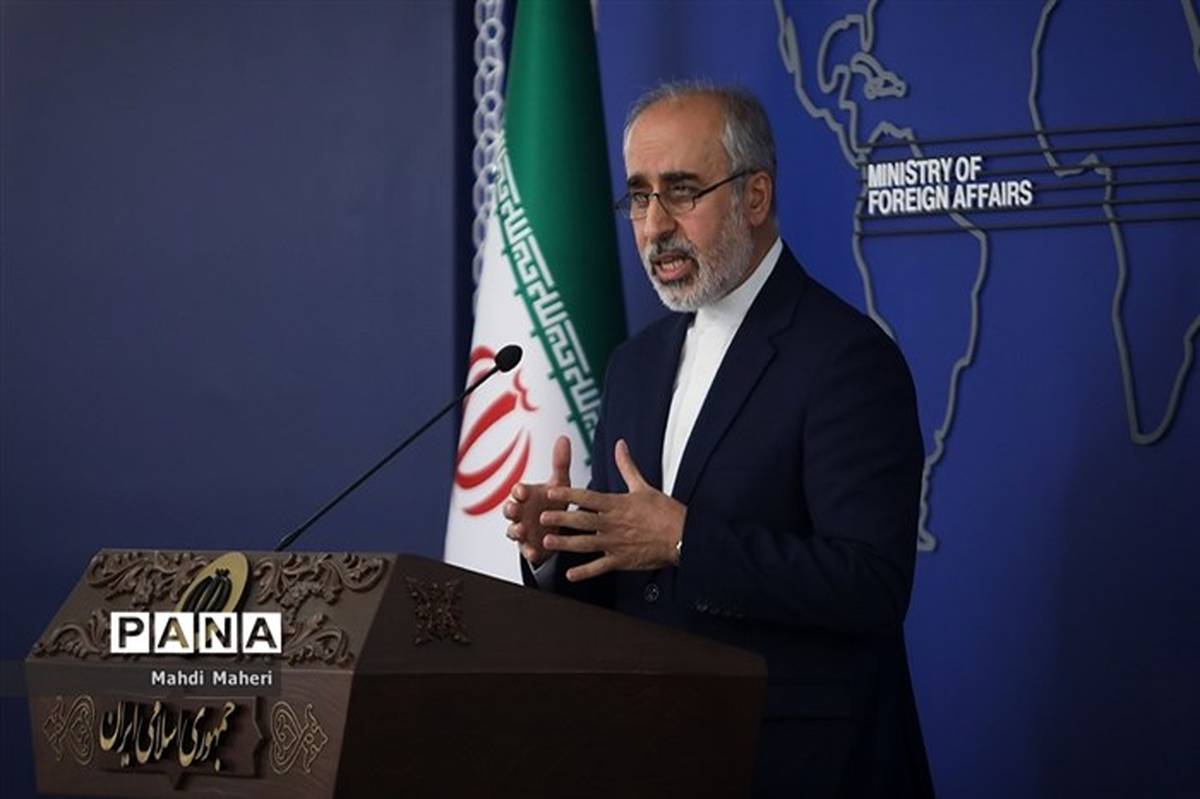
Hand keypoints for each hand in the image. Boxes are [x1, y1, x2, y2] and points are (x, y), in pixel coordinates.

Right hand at [502, 435, 571, 565]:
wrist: (556, 528)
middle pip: (509, 510)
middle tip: (513, 508)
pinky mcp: (530, 547)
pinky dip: (529, 552)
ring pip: (513, 531)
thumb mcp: (559, 484)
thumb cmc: (553, 502)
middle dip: (510, 509)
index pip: (518, 491)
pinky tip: (534, 553)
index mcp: (526, 496)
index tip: (522, 490)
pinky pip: (526, 551)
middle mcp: (520, 513)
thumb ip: (560, 463)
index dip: (518, 491)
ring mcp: (523, 531)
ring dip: (515, 530)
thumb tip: (564, 437)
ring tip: (521, 530)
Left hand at [539, 439, 685, 581]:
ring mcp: (615, 543)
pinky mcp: (621, 560)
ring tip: (547, 542)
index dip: (568, 494)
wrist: (682, 535)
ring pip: (585, 543)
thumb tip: (620, 444)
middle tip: (542, 517)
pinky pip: (599, 567)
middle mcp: (612, 523)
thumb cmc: (664, 511)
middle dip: (561, 518)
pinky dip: (584, 572)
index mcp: (616, 504)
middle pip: (581, 520)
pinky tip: (569, 575)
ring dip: (565, 543)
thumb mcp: (643, 486)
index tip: (551, 491)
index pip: (588, 497)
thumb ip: (627, 466)